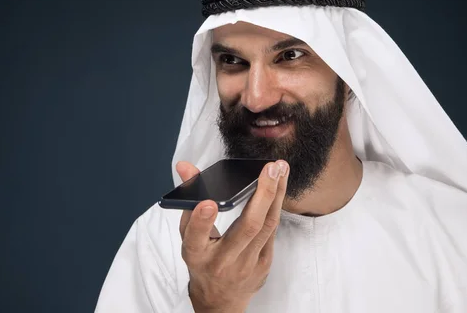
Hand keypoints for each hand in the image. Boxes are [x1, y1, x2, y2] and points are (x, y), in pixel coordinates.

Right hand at [176, 160, 288, 312]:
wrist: (220, 300)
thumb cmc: (202, 262)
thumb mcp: (188, 235)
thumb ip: (188, 199)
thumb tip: (185, 167)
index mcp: (197, 254)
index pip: (196, 238)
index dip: (200, 221)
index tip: (208, 203)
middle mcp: (222, 261)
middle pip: (246, 227)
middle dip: (262, 194)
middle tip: (271, 168)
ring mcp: (247, 264)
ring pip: (267, 226)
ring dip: (277, 194)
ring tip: (281, 170)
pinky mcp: (264, 263)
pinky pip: (272, 230)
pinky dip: (276, 206)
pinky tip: (280, 188)